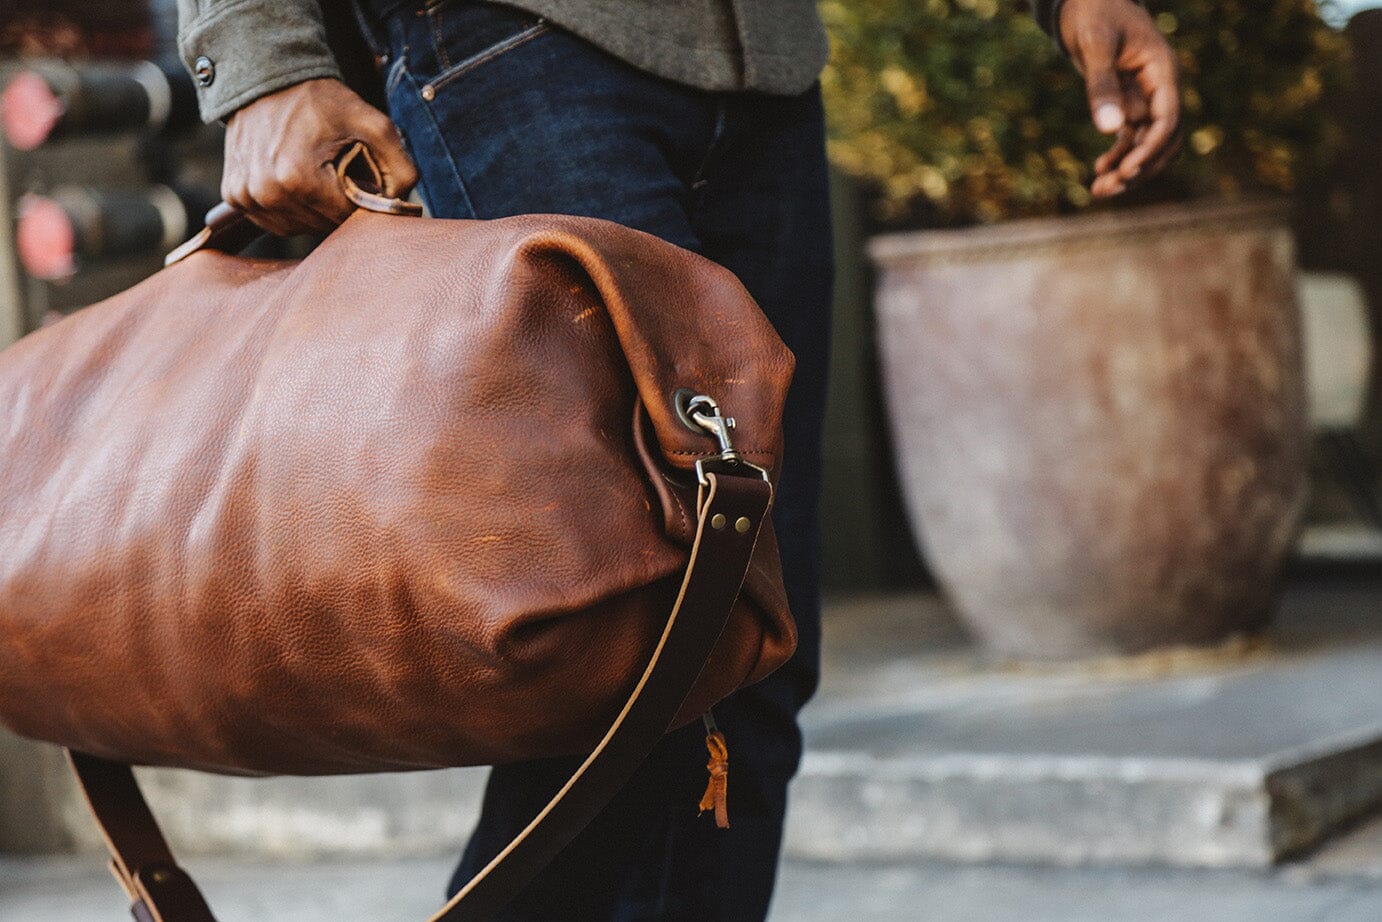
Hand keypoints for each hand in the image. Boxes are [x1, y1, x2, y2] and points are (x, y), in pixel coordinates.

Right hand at [221, 78, 417, 235]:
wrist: (268, 80)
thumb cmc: (322, 102)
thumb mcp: (373, 123)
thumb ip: (400, 166)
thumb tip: (407, 207)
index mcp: (299, 178)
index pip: (348, 218)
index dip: (362, 200)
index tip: (359, 175)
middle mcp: (267, 192)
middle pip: (324, 226)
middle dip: (338, 204)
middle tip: (337, 171)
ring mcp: (247, 197)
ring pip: (300, 228)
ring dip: (314, 210)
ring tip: (314, 174)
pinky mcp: (235, 197)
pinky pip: (275, 222)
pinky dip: (290, 209)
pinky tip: (294, 181)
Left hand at [1060, 0, 1180, 197]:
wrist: (1087, 0)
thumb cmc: (1094, 13)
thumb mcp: (1096, 46)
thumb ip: (1102, 86)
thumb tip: (1109, 130)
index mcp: (1162, 70)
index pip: (1167, 120)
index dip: (1150, 150)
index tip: (1128, 172)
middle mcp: (1160, 86)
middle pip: (1163, 139)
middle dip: (1140, 168)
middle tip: (1108, 190)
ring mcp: (1146, 96)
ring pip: (1147, 142)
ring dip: (1127, 168)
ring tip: (1098, 191)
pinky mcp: (1128, 101)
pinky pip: (1131, 136)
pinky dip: (1118, 155)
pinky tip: (1099, 171)